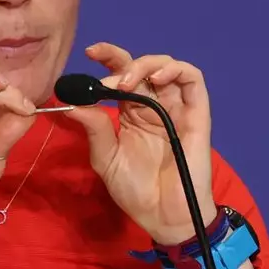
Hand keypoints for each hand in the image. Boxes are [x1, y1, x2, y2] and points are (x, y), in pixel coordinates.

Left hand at [63, 42, 216, 245]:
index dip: (108, 57)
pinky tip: (157, 79)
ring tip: (127, 83)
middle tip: (104, 78)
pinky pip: (193, 80)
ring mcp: (177, 108)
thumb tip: (71, 102)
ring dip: (147, 65)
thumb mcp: (106, 159)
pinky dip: (176, 70)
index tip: (90, 52)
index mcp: (132, 113)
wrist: (163, 216)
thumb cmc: (136, 191)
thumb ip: (94, 129)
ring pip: (169, 67)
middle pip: (142, 67)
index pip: (122, 74)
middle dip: (121, 62)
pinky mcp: (196, 114)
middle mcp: (155, 105)